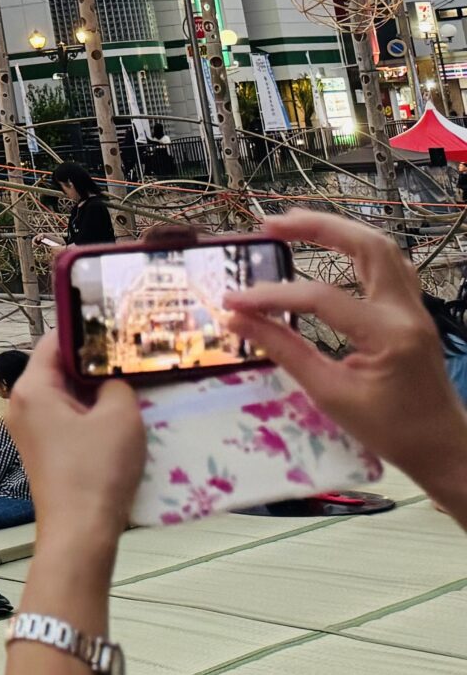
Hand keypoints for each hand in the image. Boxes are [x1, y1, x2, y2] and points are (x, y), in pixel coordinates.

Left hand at [8, 338, 142, 561]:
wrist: (80, 533)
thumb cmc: (97, 472)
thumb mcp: (120, 417)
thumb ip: (117, 384)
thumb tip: (114, 376)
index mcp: (31, 388)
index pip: (54, 341)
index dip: (84, 330)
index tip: (114, 323)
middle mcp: (21, 404)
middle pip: (58, 368)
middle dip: (93, 363)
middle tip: (129, 354)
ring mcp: (29, 429)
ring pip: (64, 396)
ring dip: (95, 392)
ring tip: (130, 384)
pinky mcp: (42, 451)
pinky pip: (65, 420)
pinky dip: (89, 415)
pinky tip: (119, 418)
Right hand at [221, 208, 466, 513]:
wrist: (441, 448)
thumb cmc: (389, 430)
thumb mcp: (330, 395)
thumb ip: (284, 351)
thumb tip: (237, 320)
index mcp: (388, 335)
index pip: (322, 298)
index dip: (272, 295)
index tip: (233, 301)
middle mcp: (407, 312)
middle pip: (368, 247)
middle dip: (318, 227)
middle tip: (270, 225)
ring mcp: (415, 309)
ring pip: (383, 250)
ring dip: (340, 231)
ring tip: (295, 225)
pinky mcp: (413, 313)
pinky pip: (389, 266)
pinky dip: (358, 250)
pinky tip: (333, 250)